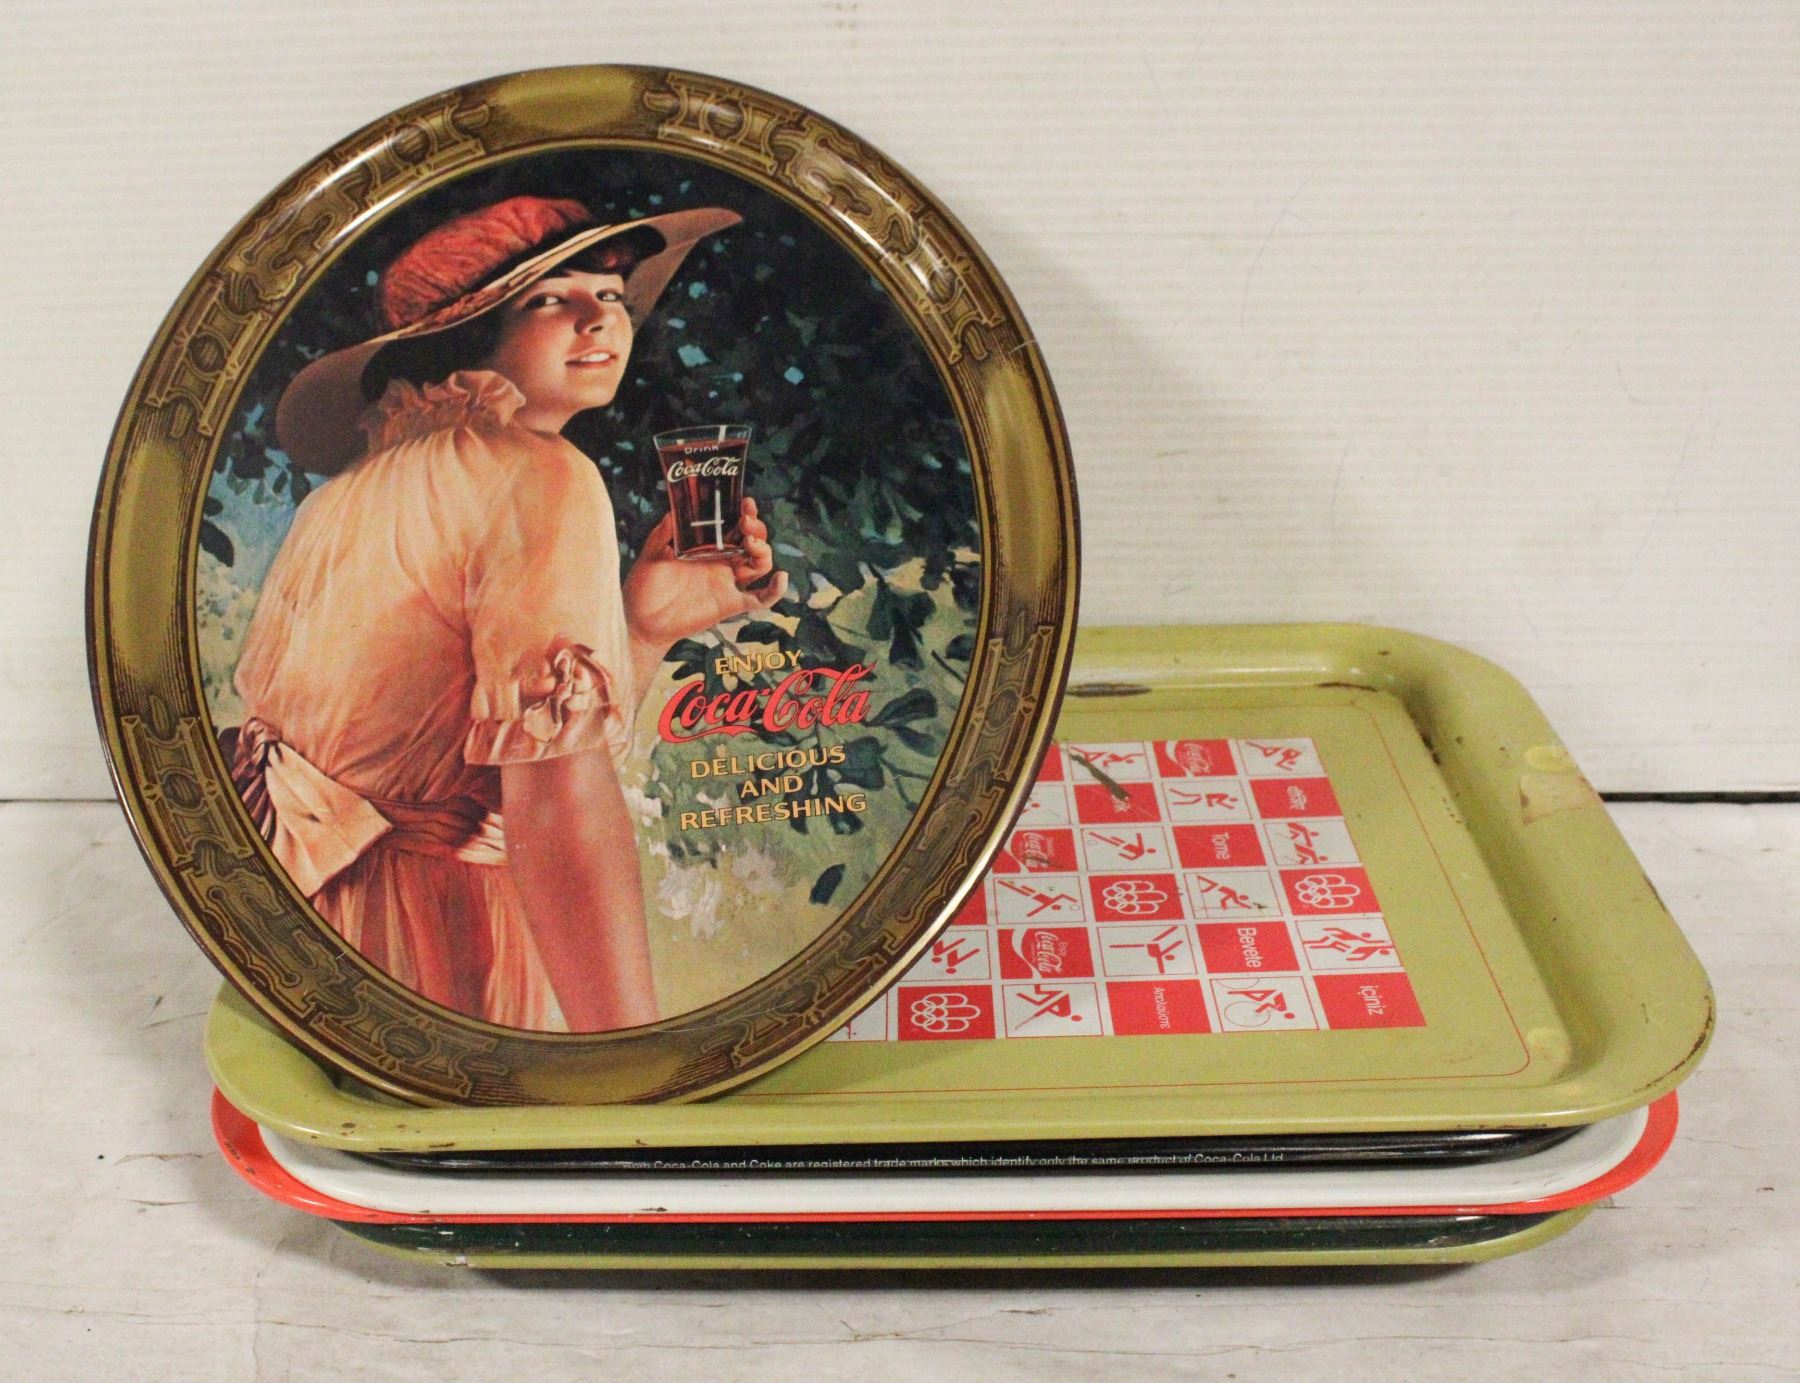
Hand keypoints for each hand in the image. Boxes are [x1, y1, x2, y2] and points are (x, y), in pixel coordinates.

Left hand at [622, 497, 790, 651]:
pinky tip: (781, 578)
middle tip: (745, 521)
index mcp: (707, 547)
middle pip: (753, 541)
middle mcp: (722, 562)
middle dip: (756, 529)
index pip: (734, 526)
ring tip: (751, 543)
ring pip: (760, 564)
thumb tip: (673, 512)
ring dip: (763, 551)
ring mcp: (728, 583)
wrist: (641, 620)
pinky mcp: (730, 604)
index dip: (745, 514)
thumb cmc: (644, 586)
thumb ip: (663, 534)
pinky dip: (775, 591)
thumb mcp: (651, 554)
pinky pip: (760, 599)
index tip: (745, 503)